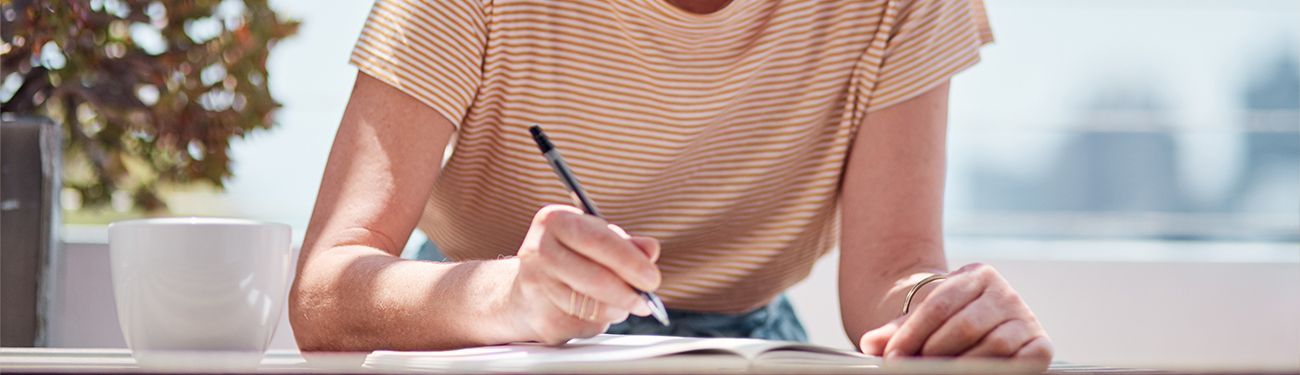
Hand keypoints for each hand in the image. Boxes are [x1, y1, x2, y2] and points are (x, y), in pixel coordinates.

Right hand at [504, 204, 660, 344]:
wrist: (522, 292)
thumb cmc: (568, 258)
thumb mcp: (595, 240)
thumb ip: (625, 244)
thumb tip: (650, 250)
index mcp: (555, 221)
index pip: (599, 240)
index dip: (631, 262)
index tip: (652, 278)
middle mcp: (540, 250)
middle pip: (596, 278)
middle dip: (629, 294)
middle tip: (645, 301)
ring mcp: (536, 286)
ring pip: (592, 307)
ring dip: (616, 310)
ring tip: (620, 303)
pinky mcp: (539, 318)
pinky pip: (583, 326)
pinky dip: (599, 322)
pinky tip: (594, 312)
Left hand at [859, 263, 1052, 364]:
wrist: (973, 326)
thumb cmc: (943, 324)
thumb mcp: (918, 320)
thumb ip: (894, 331)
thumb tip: (870, 344)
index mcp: (977, 275)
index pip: (939, 305)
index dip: (912, 335)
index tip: (892, 357)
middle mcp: (1005, 293)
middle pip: (964, 326)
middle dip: (933, 353)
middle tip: (912, 368)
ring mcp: (1025, 319)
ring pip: (992, 346)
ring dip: (960, 365)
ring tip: (938, 372)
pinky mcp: (1040, 347)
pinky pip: (1020, 361)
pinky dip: (997, 369)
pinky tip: (974, 373)